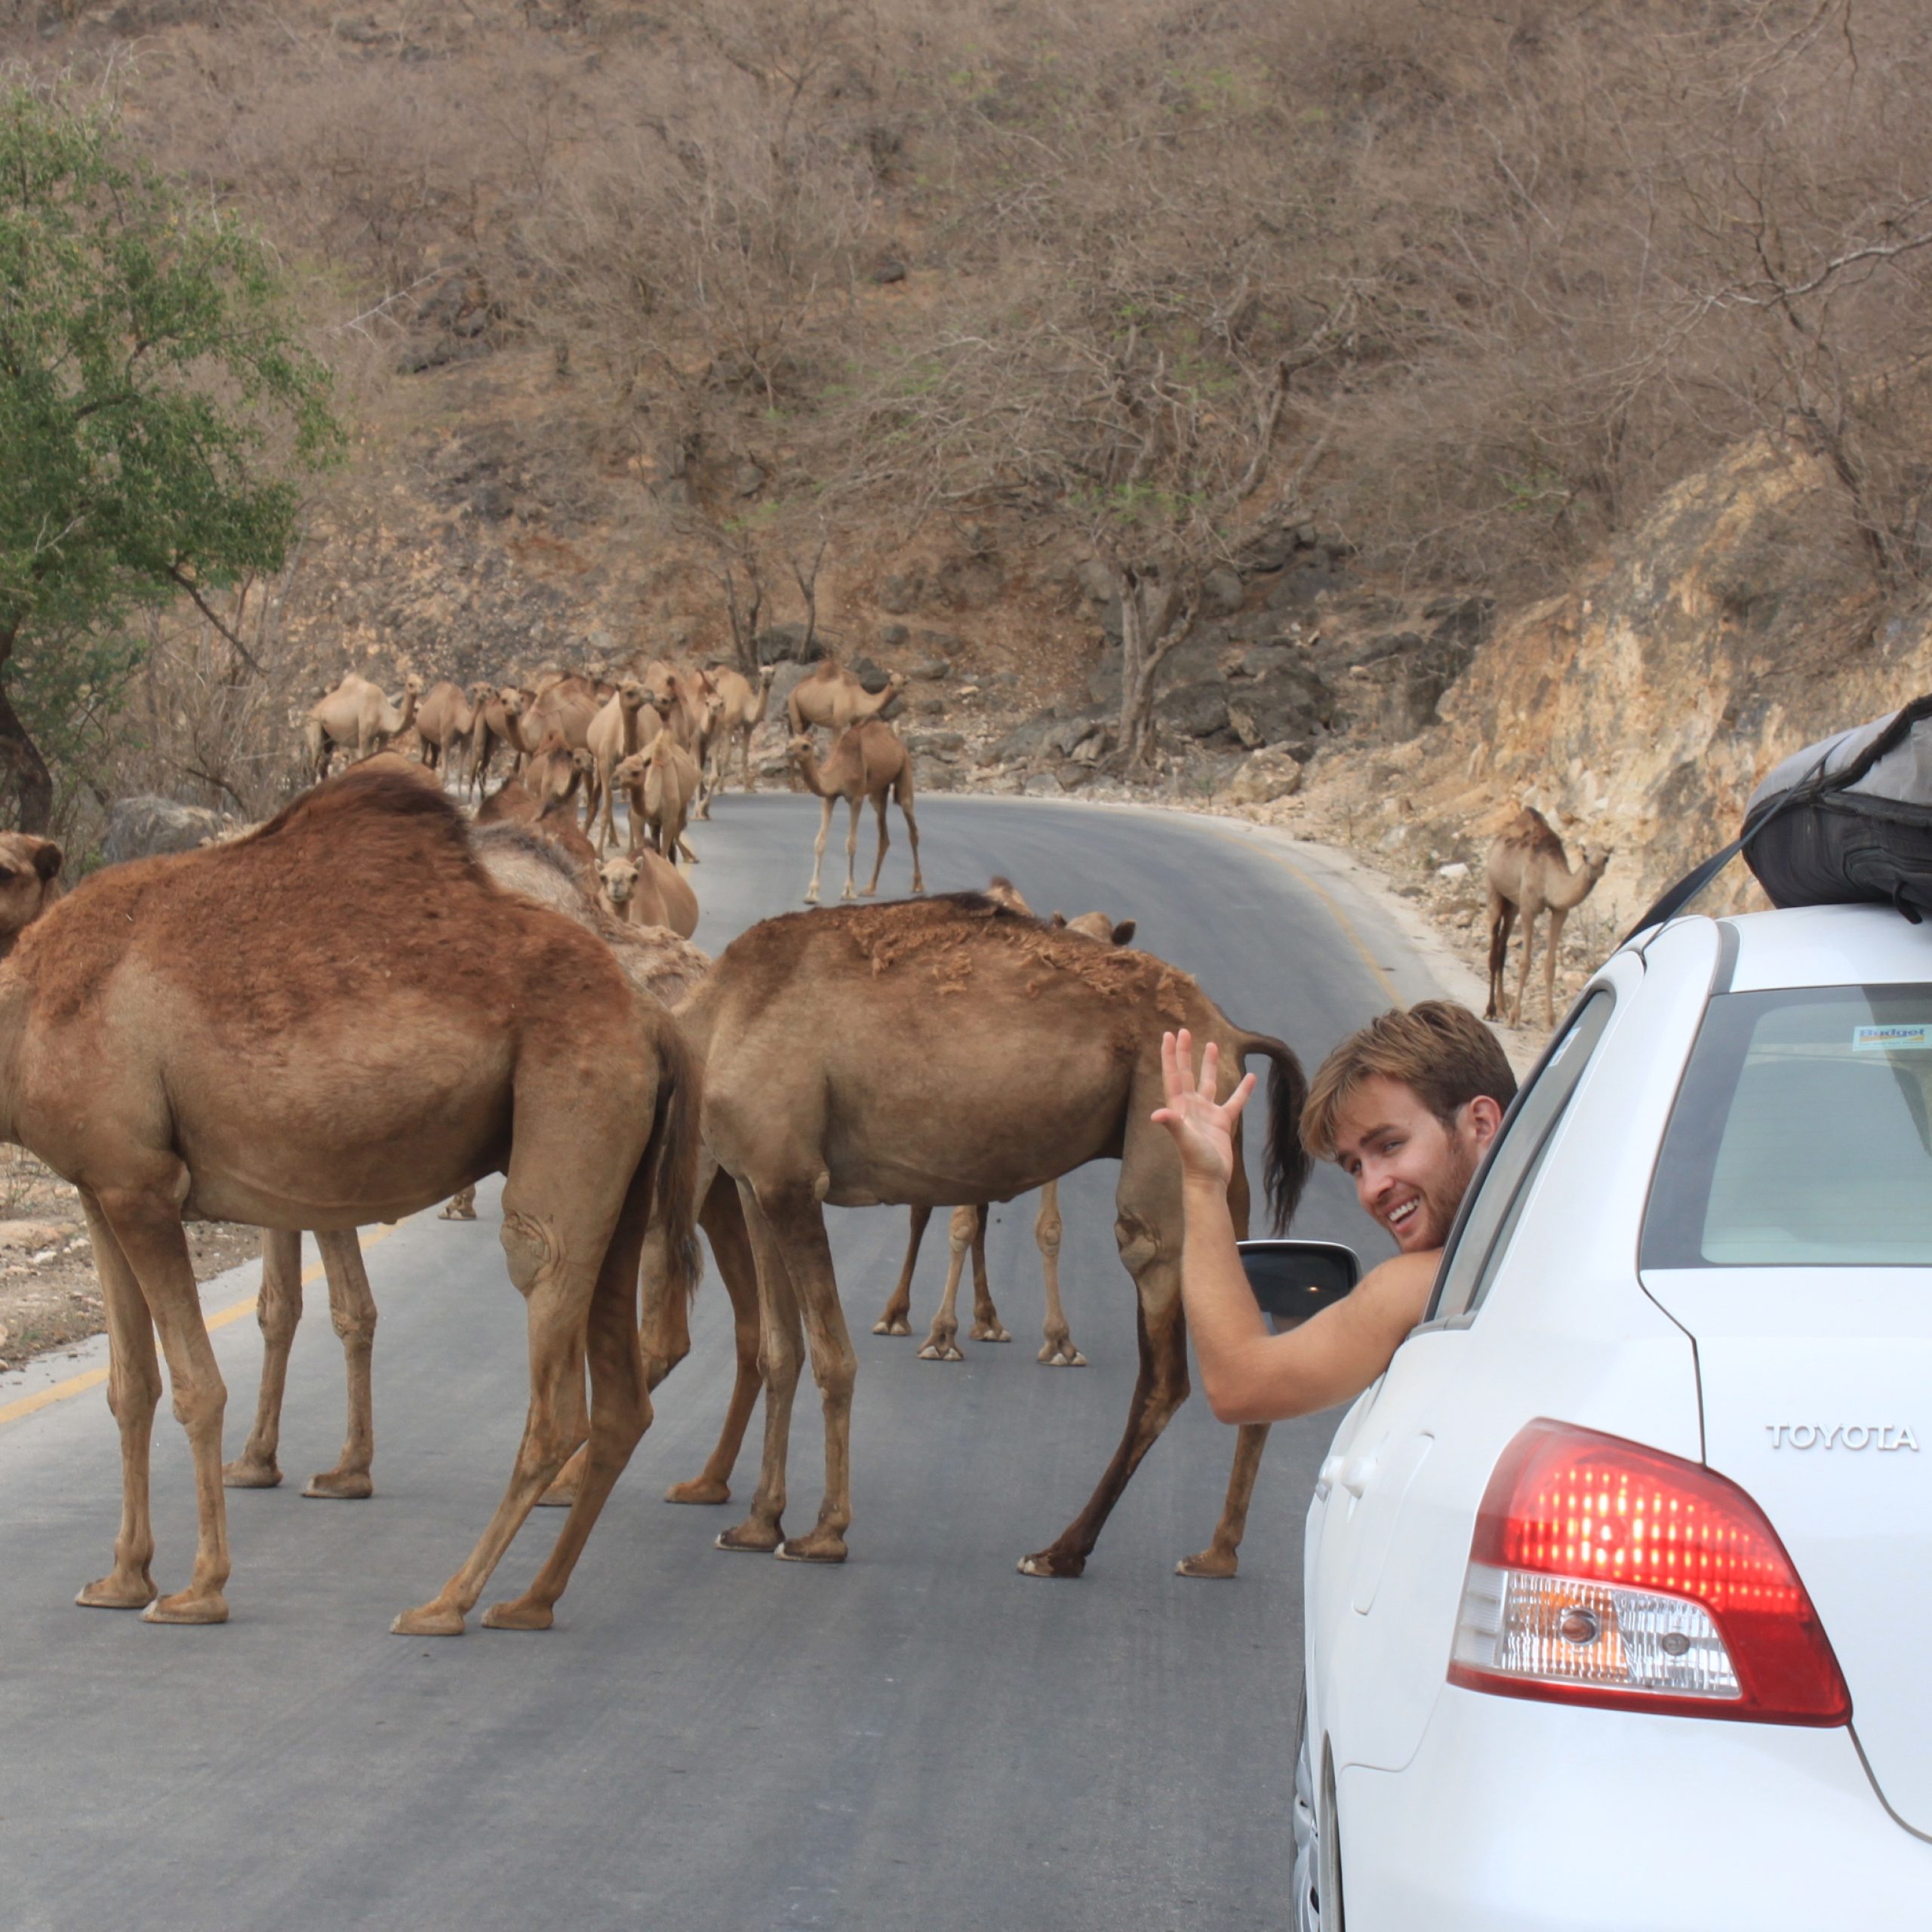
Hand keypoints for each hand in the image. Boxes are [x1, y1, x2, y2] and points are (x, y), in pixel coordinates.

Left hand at [1152, 1027, 1255, 1190]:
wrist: (1209, 1181)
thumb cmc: (1195, 1162)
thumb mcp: (1184, 1141)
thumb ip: (1173, 1124)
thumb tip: (1156, 1114)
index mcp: (1179, 1107)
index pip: (1173, 1075)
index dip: (1170, 1055)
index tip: (1169, 1034)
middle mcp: (1191, 1107)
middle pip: (1186, 1073)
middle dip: (1185, 1053)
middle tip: (1185, 1031)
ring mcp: (1207, 1114)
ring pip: (1209, 1082)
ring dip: (1209, 1065)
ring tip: (1212, 1044)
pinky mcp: (1222, 1123)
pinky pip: (1234, 1101)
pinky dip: (1243, 1089)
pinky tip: (1252, 1076)